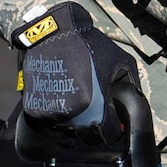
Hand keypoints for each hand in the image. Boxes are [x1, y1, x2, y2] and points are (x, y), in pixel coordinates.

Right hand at [12, 2, 138, 146]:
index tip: (114, 122)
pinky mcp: (34, 107)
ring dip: (75, 119)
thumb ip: (130, 86)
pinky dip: (58, 111)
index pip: (109, 135)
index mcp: (92, 104)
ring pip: (68, 128)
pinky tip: (63, 93)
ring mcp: (50, 111)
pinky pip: (51, 119)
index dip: (115, 129)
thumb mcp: (121, 61)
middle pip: (87, 136)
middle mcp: (70, 112)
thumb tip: (133, 109)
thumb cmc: (89, 44)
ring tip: (77, 95)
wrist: (53, 31)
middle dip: (94, 127)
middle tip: (95, 109)